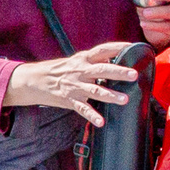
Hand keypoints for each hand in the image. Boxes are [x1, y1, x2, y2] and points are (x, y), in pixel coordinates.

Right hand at [3, 42, 138, 128]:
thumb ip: (95, 61)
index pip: (103, 50)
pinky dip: (92, 116)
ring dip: (110, 95)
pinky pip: (83, 109)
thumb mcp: (77, 61)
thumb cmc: (60, 70)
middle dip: (118, 72)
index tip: (133, 47)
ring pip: (96, 90)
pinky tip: (101, 122)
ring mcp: (76, 86)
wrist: (36, 80)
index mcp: (84, 59)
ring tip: (124, 100)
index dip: (118, 48)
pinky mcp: (70, 100)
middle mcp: (81, 71)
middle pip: (102, 69)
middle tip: (133, 75)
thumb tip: (115, 61)